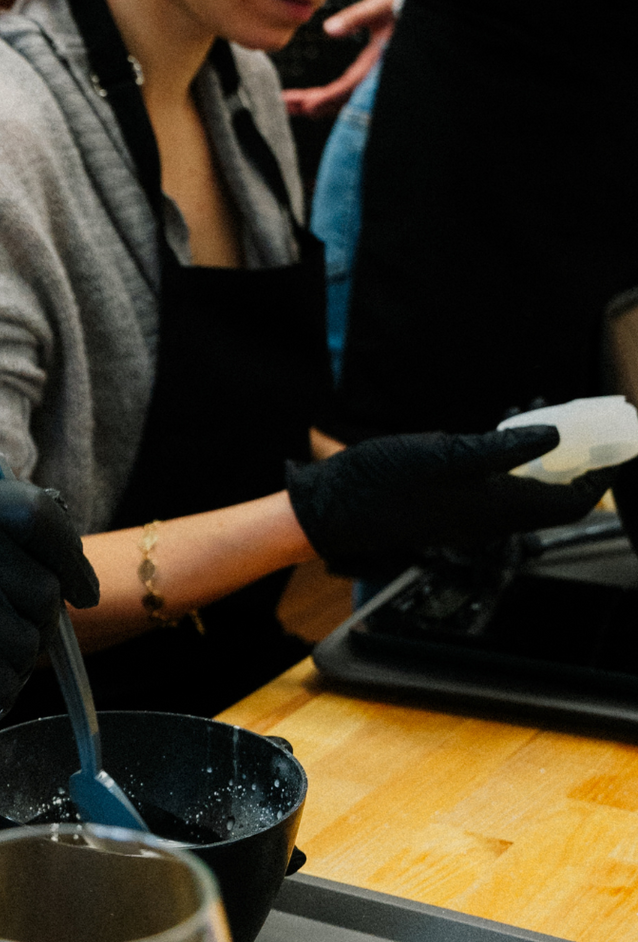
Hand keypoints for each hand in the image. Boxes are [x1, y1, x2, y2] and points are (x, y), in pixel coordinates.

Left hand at [280, 0, 399, 118]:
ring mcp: (373, 79)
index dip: (325, 99)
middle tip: (285, 107)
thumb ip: (355, 17)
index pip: (347, 88)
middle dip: (312, 105)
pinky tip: (312, 99)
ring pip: (343, 99)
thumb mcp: (379, 7)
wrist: (425, 12)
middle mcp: (375, 77)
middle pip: (341, 100)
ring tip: (292, 106)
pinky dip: (329, 97)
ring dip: (317, 104)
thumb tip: (328, 29)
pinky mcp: (372, 76)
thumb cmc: (402, 7)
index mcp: (376, 64)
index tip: (303, 106)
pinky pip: (348, 93)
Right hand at [285, 427, 604, 573]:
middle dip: (573, 465)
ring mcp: (465, 515)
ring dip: (539, 461)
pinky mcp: (445, 507)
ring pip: (522, 492)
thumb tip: (553, 440)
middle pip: (550, 499)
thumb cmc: (384, 484)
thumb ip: (503, 448)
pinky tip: (495, 439)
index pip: (569, 503)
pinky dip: (509, 464)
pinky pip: (494, 489)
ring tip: (541, 423)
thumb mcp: (446, 454)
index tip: (613, 449)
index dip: (598, 478)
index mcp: (497, 509)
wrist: (332, 509)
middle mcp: (488, 518)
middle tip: (581, 429)